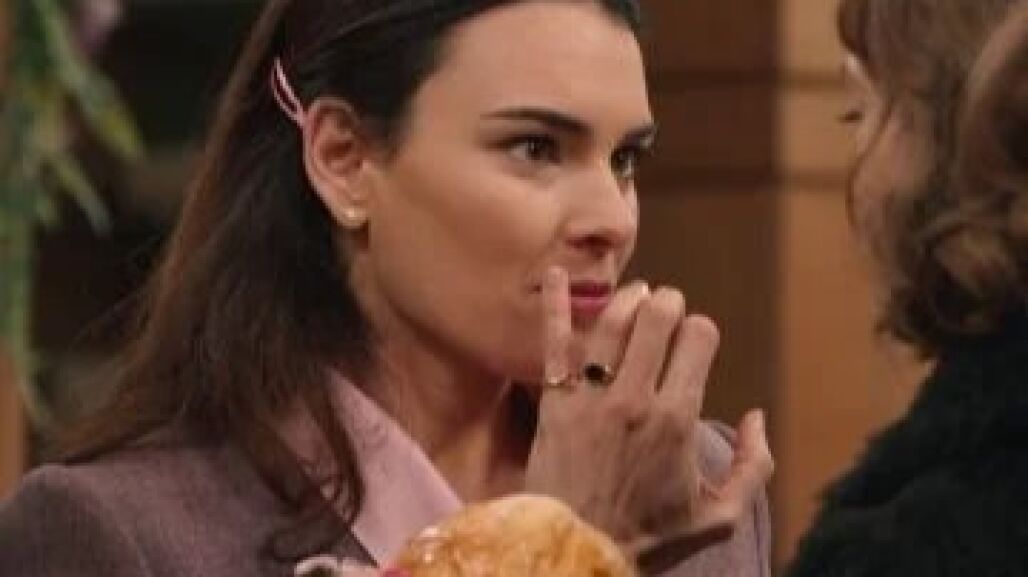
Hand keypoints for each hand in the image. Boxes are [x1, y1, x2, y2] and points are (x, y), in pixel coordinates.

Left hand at [523, 267, 773, 573]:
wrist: (575, 552)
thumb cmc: (648, 536)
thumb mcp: (717, 516)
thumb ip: (753, 467)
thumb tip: (756, 417)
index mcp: (678, 419)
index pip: (698, 339)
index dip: (701, 330)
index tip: (696, 341)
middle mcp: (635, 398)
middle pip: (657, 319)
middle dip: (669, 304)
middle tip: (668, 306)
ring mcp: (591, 396)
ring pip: (612, 323)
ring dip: (629, 298)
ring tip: (637, 294)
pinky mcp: (554, 400)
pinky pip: (555, 343)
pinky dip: (557, 305)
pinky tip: (559, 273)